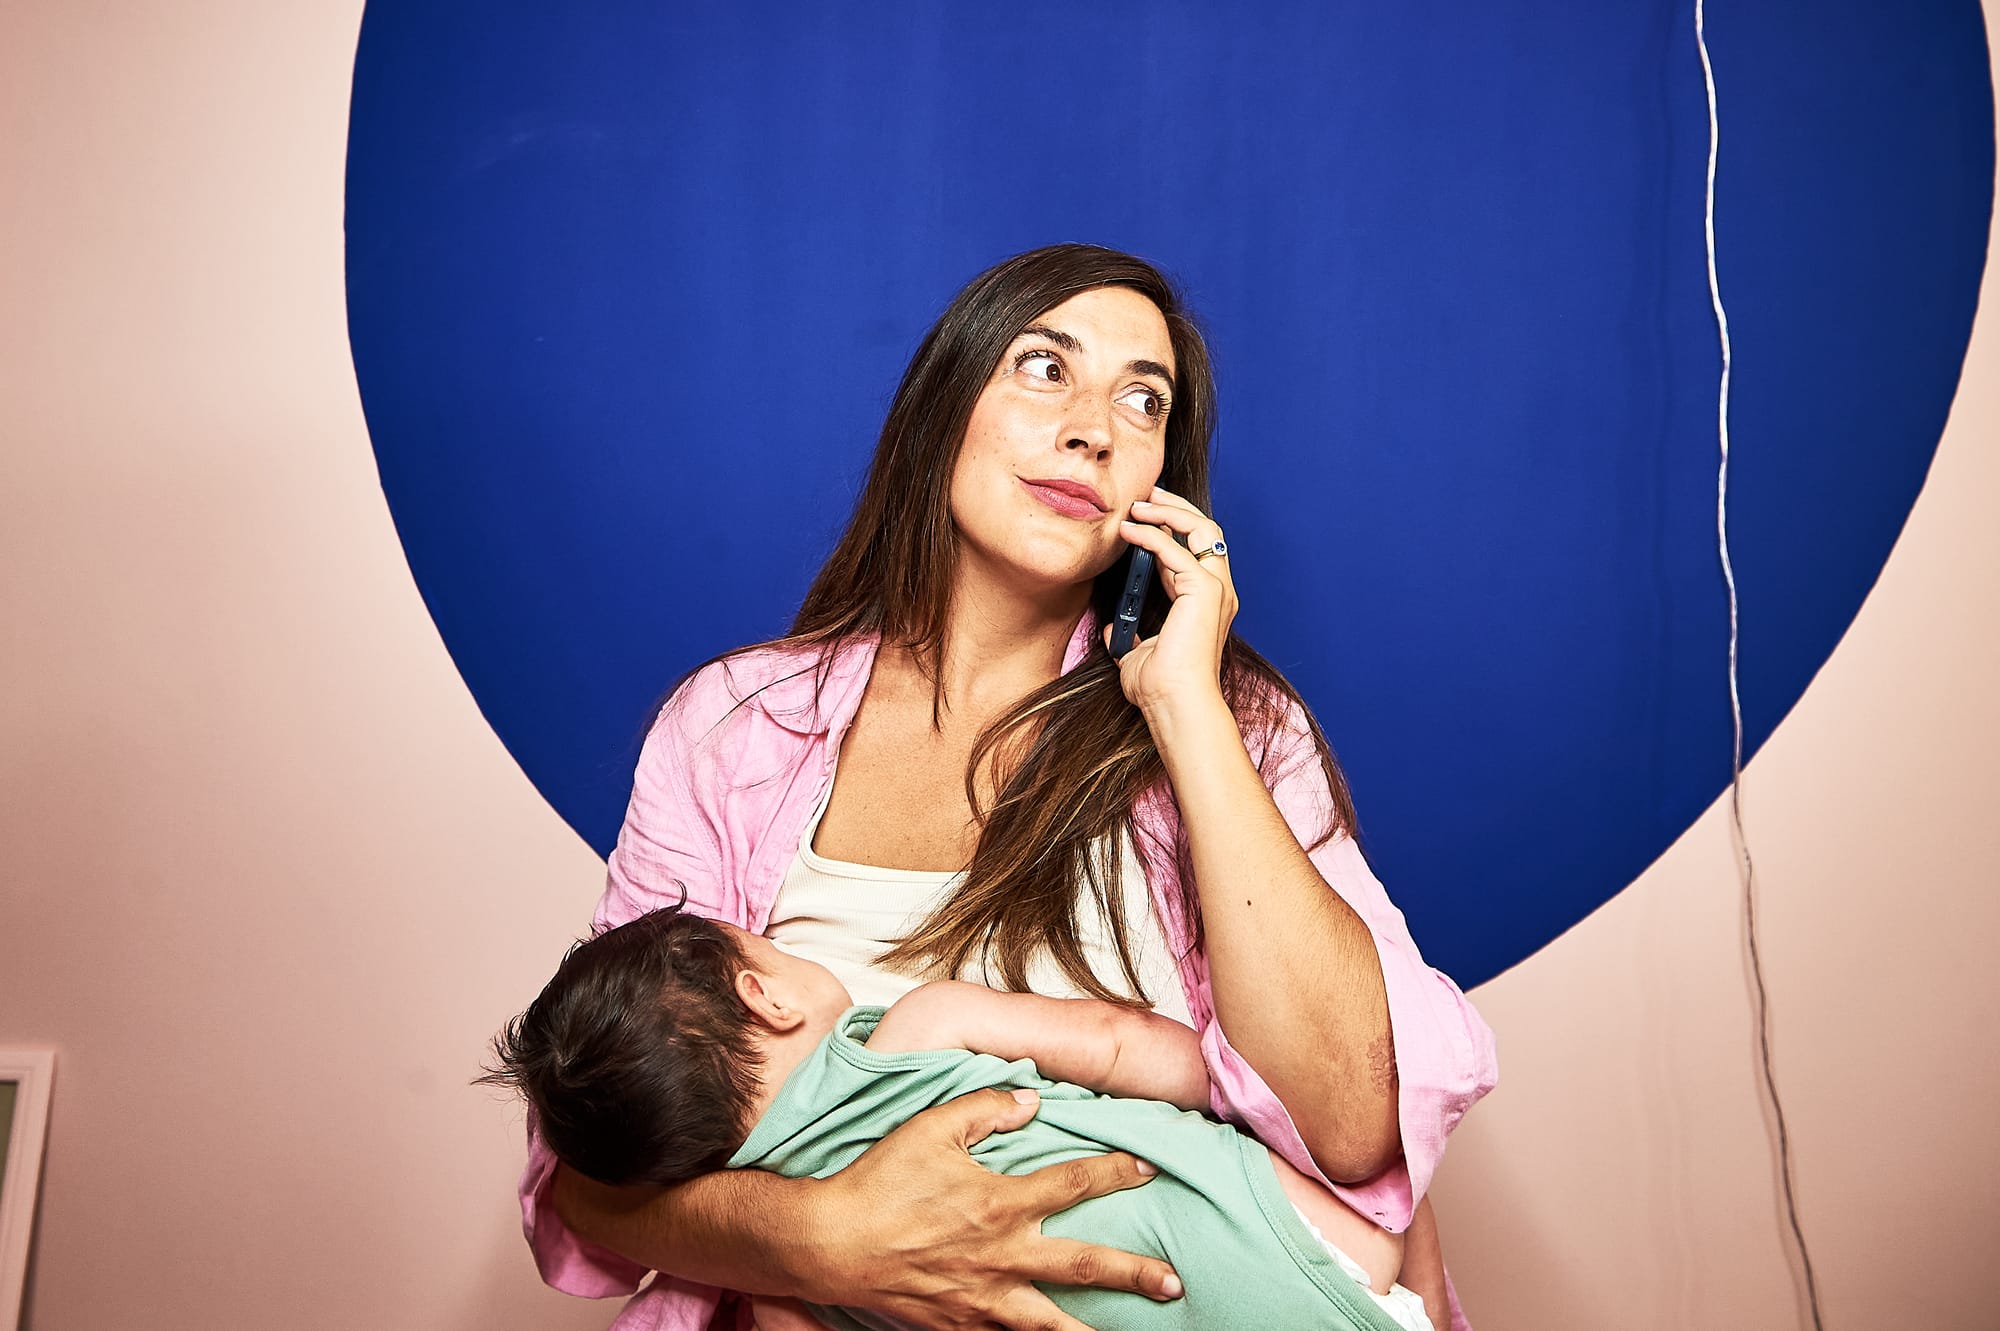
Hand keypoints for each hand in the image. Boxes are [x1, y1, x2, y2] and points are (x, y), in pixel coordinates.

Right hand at [808, 1087, 1182, 1329]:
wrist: (829, 1243)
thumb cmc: (879, 1181)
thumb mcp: (931, 1127)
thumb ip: (987, 1110)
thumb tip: (1032, 1101)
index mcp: (1000, 1203)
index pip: (1074, 1183)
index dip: (1115, 1172)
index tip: (1148, 1167)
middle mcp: (1001, 1255)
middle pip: (1083, 1266)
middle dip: (1132, 1274)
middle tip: (1173, 1283)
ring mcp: (982, 1297)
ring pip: (1050, 1323)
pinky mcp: (959, 1325)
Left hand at [1103, 485, 1237, 717]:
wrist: (1174, 704)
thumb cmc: (1159, 688)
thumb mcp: (1138, 653)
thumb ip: (1132, 635)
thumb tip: (1115, 627)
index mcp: (1207, 603)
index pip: (1196, 550)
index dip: (1172, 528)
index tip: (1145, 515)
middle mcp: (1218, 591)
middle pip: (1206, 530)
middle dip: (1177, 507)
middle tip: (1147, 495)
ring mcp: (1215, 589)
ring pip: (1200, 529)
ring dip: (1168, 511)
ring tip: (1138, 505)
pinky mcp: (1202, 591)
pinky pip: (1176, 549)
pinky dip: (1151, 533)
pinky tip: (1128, 530)